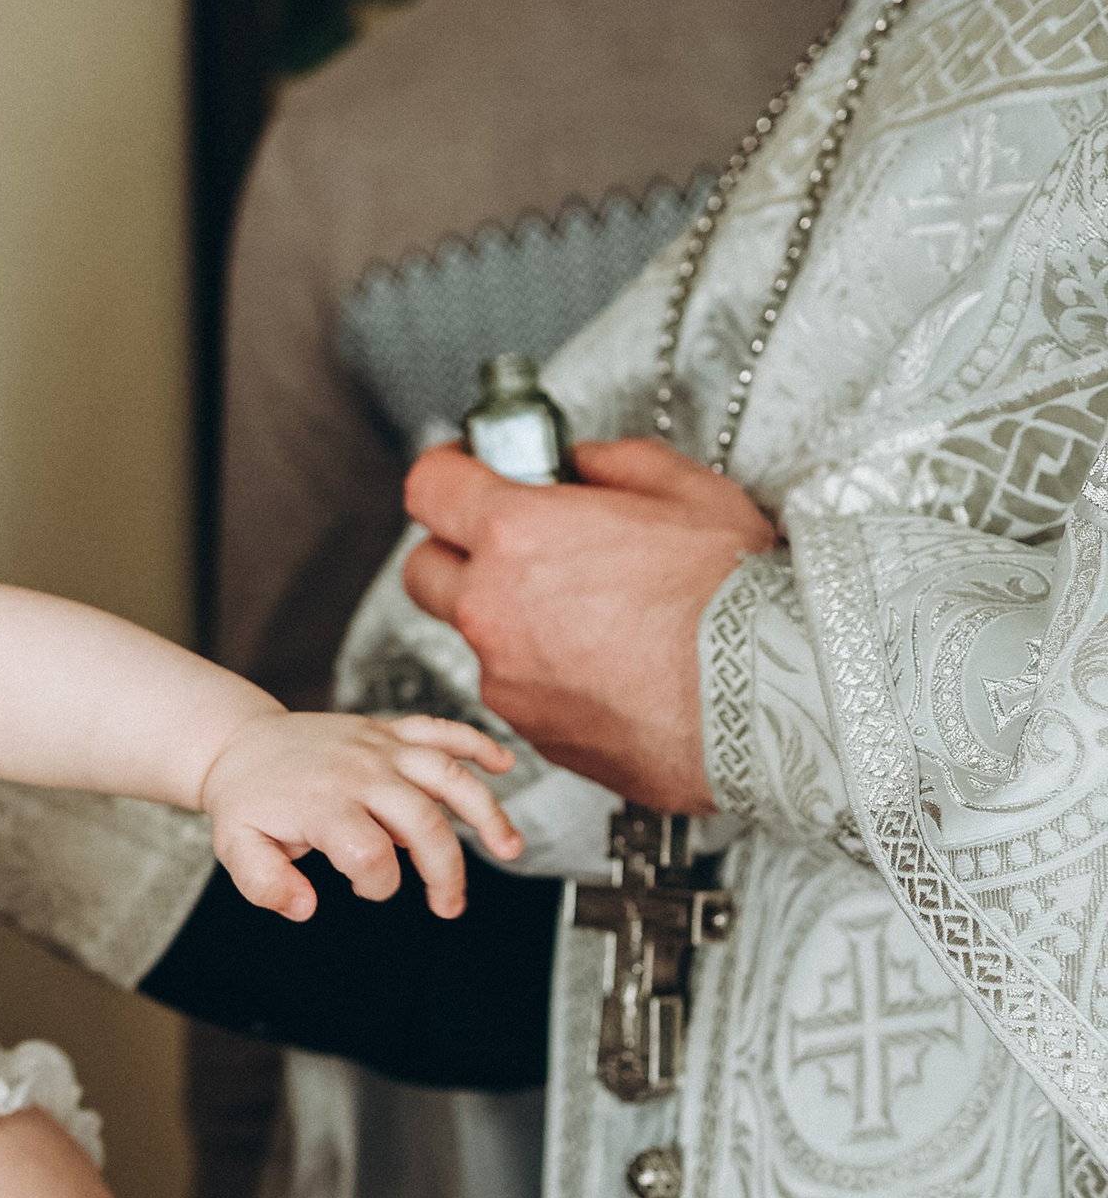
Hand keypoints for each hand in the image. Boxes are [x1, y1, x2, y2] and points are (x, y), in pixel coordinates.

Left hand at [201, 711, 519, 920]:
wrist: (240, 745)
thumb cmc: (247, 803)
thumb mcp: (237, 849)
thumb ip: (264, 884)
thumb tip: (304, 908)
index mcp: (323, 804)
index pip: (370, 855)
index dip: (377, 885)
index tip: (366, 890)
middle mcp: (358, 772)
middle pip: (422, 821)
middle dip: (445, 871)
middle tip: (448, 905)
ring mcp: (378, 747)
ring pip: (446, 774)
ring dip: (485, 811)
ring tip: (509, 847)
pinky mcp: (387, 731)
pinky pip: (439, 729)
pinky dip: (475, 742)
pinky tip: (504, 764)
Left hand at [401, 438, 777, 808]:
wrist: (773, 703)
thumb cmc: (737, 600)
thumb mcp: (686, 490)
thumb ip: (611, 464)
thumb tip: (581, 466)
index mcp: (517, 535)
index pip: (429, 488)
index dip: (446, 472)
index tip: (464, 470)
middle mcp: (493, 610)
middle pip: (423, 571)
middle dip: (455, 551)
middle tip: (507, 543)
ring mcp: (508, 680)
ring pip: (477, 638)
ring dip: (509, 620)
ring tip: (588, 616)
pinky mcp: (536, 734)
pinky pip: (519, 691)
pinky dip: (546, 676)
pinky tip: (608, 668)